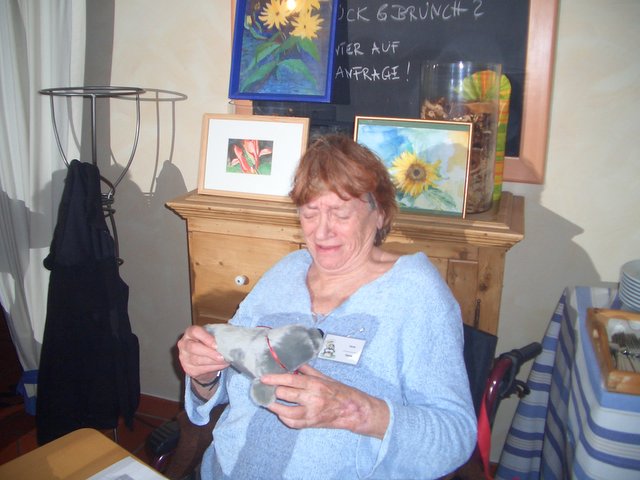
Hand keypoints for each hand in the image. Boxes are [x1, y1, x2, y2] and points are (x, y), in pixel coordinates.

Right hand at [177, 325, 228, 384]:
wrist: (201, 361)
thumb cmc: (208, 344)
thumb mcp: (211, 336)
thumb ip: (217, 335)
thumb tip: (230, 336)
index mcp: (189, 333)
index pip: (195, 331)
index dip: (206, 337)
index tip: (216, 344)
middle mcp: (183, 344)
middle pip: (194, 348)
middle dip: (209, 353)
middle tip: (221, 356)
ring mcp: (184, 358)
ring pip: (198, 360)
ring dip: (214, 361)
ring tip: (225, 360)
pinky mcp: (189, 369)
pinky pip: (202, 369)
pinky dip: (214, 367)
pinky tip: (222, 365)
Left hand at [261, 364, 389, 438]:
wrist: (352, 410)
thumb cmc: (339, 391)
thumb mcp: (324, 377)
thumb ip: (307, 370)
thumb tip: (293, 363)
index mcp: (315, 384)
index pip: (290, 380)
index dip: (274, 379)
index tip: (263, 378)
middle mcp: (312, 398)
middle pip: (285, 394)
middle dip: (273, 391)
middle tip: (265, 388)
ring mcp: (311, 413)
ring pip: (285, 411)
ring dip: (274, 406)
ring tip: (268, 402)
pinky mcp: (311, 424)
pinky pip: (292, 423)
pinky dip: (284, 418)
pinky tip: (280, 412)